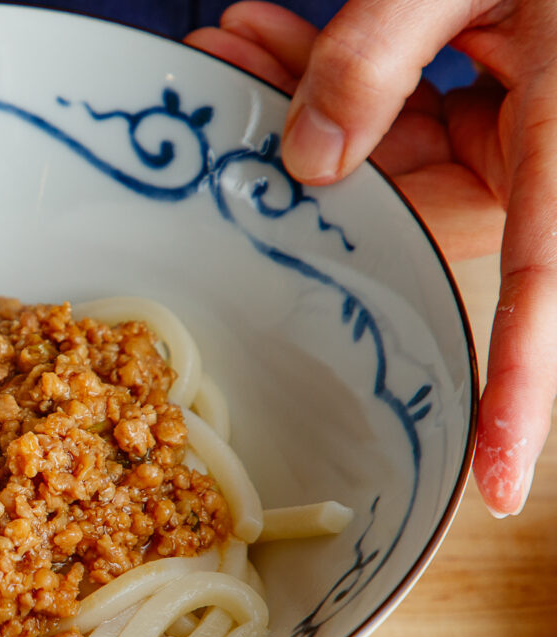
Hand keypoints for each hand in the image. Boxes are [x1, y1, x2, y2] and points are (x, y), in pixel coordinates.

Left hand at [186, 0, 556, 516]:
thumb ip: (382, 55)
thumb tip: (306, 160)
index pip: (542, 290)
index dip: (519, 394)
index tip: (494, 485)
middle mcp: (538, 157)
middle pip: (408, 211)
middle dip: (303, 169)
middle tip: (219, 90)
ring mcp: (507, 130)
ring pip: (384, 161)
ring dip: (297, 106)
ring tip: (230, 48)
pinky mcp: (483, 105)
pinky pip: (395, 119)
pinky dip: (330, 80)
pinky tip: (265, 38)